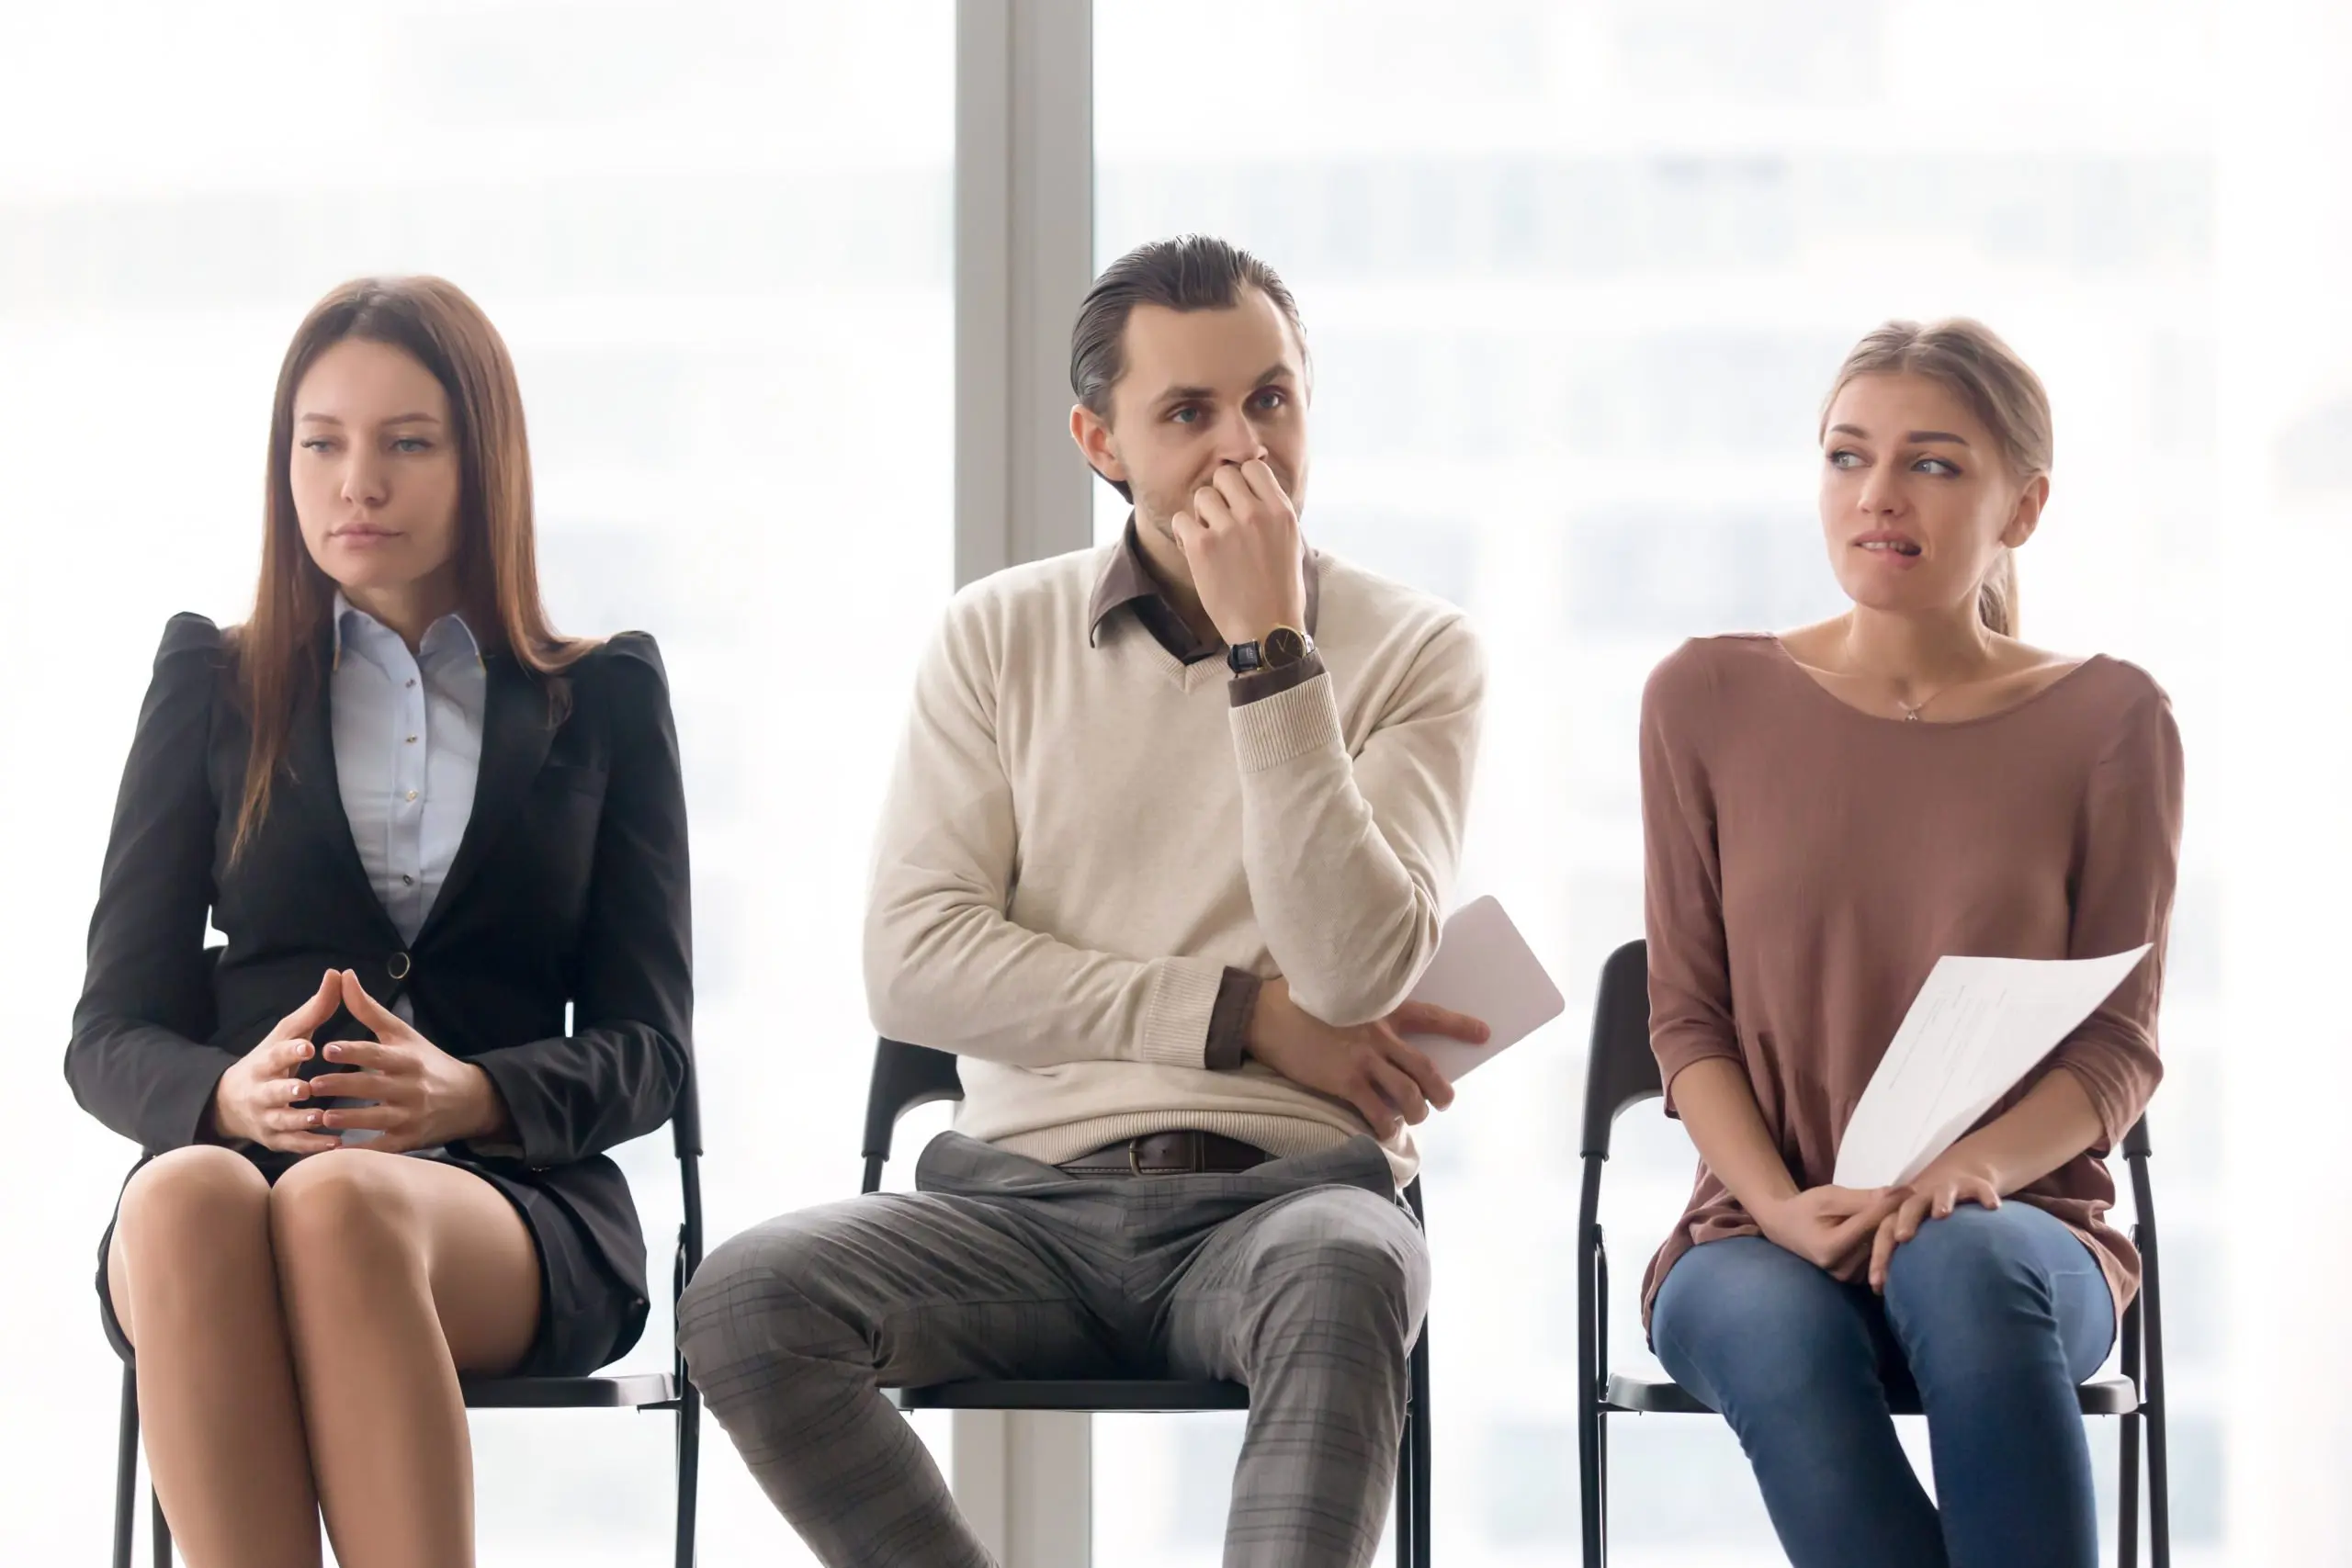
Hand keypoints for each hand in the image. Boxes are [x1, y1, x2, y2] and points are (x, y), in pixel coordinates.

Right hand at [210, 969, 344, 1153]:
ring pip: (281, 1121)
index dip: (291, 1051)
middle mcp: (261, 1091)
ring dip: (300, 1121)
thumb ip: (314, 1010)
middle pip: (272, 1091)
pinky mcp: (274, 1139)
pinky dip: (311, 1146)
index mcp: (264, 1063)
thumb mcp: (288, 1035)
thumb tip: (337, 974)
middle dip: (287, 1090)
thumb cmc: (271, 1062)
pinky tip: (334, 1144)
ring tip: (320, 1118)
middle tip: (306, 1089)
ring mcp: (266, 1118)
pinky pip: (292, 1145)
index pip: (276, 1054)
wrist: (233, 1103)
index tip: (309, 1046)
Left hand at [310, 970, 511, 1153]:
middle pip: (373, 1086)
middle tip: (311, 1085)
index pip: (377, 1054)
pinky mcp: (408, 1140)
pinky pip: (382, 1146)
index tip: (326, 1049)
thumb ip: (369, 1009)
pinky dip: (361, 1150)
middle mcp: (411, 1086)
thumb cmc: (427, 1062)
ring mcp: (411, 1116)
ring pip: (377, 1118)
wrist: (469, 1100)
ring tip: (322, 1117)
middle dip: (342, 1086)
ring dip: (349, 1119)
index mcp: (407, 1058)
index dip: (353, 1052)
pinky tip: (337, 1150)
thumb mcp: (403, 1034)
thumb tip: (343, 975)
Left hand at [1170, 459, 1307, 648]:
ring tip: (1209, 539)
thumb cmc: (1281, 591)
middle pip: (1224, 475)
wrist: (1266, 629)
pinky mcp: (1202, 547)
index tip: (1240, 502)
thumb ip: (1272, 512)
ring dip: (1201, 515)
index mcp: (1281, 511)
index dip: (1243, 481)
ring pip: (1201, 495)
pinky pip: (1181, 520)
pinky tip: (1195, 551)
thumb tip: (1253, 488)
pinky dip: (1183, 535)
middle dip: (1220, 495)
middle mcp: (1255, 514)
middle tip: (1222, 520)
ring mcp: (1227, 529)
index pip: (1254, 467)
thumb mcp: (1291, 542)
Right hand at [1244, 977, 1489, 1138]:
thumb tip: (1381, 1037)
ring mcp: (1363, 1058)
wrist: (1264, 1014)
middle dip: (1441, 1089)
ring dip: (1417, 1111)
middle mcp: (1379, 1034)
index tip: (1484, 1033)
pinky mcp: (1344, 1080)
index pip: (1431, 1016)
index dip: (1460, 1026)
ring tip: (1415, 1118)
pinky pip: (1377, 1110)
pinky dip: (1386, 1126)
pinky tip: (1385, 1133)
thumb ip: (1364, 1011)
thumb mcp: (1340, 995)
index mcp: (1381, 1008)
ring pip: (1408, 1093)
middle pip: (1425, 1067)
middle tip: (1446, 1101)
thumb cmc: (1297, 1002)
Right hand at [1753, 1184, 1911, 1272]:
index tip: (1911, 1189)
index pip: (1870, 1223)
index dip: (1891, 1204)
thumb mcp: (1828, 1197)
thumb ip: (1862, 1198)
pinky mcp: (1856, 1280)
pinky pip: (1879, 1257)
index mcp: (1830, 1248)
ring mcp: (1850, 1278)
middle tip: (1916, 1199)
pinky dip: (1888, 1241)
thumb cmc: (1806, 1208)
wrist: (1787, 1228)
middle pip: (1880, 1239)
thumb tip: (1897, 1193)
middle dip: (1898, 1217)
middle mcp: (1841, 1268)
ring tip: (1910, 1211)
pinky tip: (1897, 1228)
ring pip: (1883, 1249)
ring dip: (1896, 1229)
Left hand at [1867, 1156, 2002, 1292]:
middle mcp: (1923, 1200)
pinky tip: (1993, 1208)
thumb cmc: (1934, 1227)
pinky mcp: (1973, 1185)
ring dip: (1941, 1201)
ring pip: (1941, 1192)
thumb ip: (1909, 1265)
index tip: (1877, 1284)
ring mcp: (1948, 1190)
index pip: (1885, 1233)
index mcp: (1903, 1216)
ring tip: (1942, 1214)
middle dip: (1904, 1221)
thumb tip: (1895, 1303)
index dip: (1880, 1256)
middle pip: (1909, 1208)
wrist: (1958, 1185)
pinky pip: (1979, 1188)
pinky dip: (1985, 1195)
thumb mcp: (1920, 1243)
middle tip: (1902, 1238)